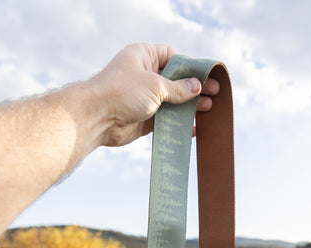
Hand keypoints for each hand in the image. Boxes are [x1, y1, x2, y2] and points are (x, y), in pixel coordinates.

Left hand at [89, 43, 219, 146]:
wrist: (97, 118)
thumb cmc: (122, 92)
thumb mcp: (155, 85)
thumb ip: (178, 88)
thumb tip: (197, 87)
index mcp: (143, 56)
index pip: (171, 56)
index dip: (188, 65)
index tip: (204, 75)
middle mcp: (143, 75)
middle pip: (174, 81)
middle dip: (194, 88)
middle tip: (214, 94)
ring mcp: (143, 98)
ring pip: (172, 102)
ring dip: (189, 107)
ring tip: (208, 111)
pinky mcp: (143, 119)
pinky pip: (166, 121)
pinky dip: (178, 124)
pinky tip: (193, 128)